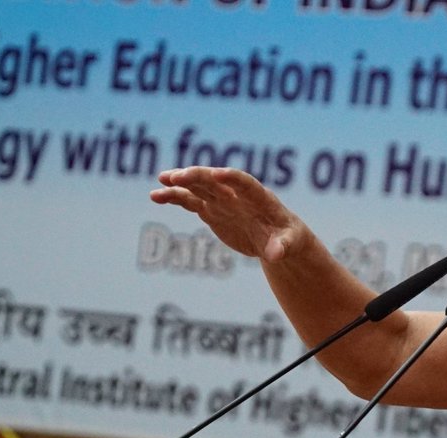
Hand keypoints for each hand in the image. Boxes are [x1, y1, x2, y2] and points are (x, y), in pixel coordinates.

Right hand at [149, 166, 307, 262]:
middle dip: (197, 177)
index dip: (231, 178)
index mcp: (259, 197)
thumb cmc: (289, 238)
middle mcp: (237, 195)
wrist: (278, 240)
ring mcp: (222, 201)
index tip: (216, 173)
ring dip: (180, 183)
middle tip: (176, 176)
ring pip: (198, 187)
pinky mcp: (211, 211)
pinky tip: (156, 196)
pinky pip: (190, 201)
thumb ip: (282, 246)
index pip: (244, 183)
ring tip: (161, 181)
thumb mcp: (290, 244)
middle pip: (215, 181)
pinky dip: (174, 197)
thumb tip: (275, 255)